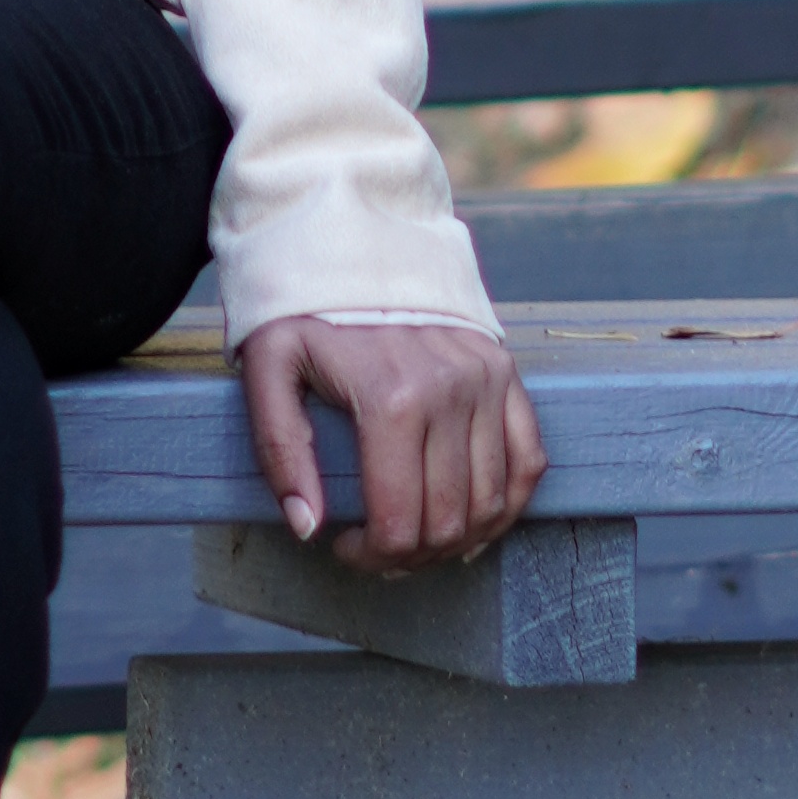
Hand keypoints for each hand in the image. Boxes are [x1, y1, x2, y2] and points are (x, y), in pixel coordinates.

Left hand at [236, 316, 546, 572]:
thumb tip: (308, 527)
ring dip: (457, 540)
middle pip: (447, 521)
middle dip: (411, 556)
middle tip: (378, 552)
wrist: (354, 241)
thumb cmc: (304, 312)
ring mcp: (486, 380)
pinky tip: (475, 523)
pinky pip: (529, 459)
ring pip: (491, 501)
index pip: (398, 521)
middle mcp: (450, 392)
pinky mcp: (505, 371)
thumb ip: (280, 451)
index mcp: (391, 399)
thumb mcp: (268, 369)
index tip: (345, 549)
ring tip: (417, 539)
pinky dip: (509, 504)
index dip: (371, 557)